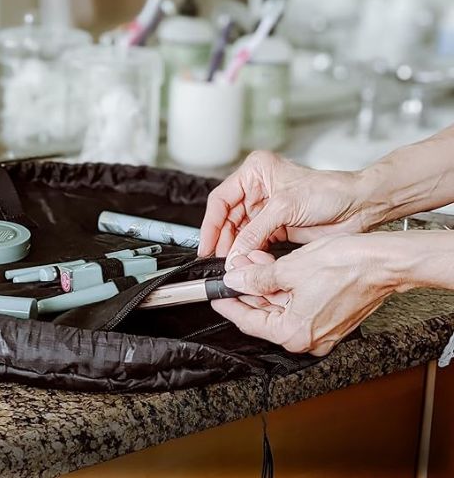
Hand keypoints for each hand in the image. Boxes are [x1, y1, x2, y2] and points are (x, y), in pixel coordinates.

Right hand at [199, 151, 378, 267]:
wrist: (359, 206)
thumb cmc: (329, 191)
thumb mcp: (285, 207)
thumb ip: (255, 231)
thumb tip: (234, 253)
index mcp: (255, 172)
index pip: (221, 200)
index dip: (211, 225)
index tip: (206, 246)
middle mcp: (257, 190)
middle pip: (228, 219)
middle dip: (223, 240)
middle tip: (218, 261)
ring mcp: (266, 211)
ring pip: (239, 233)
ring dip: (235, 250)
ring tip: (231, 265)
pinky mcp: (276, 228)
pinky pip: (254, 243)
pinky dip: (248, 254)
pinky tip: (245, 264)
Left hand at [211, 233, 406, 355]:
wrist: (383, 262)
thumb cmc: (347, 266)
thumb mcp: (288, 269)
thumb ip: (256, 278)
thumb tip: (235, 281)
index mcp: (295, 333)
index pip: (249, 322)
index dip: (228, 305)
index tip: (215, 295)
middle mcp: (308, 338)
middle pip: (264, 314)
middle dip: (247, 288)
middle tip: (234, 269)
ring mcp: (320, 329)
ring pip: (280, 305)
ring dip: (264, 283)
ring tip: (252, 260)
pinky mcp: (329, 317)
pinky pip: (296, 303)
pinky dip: (282, 286)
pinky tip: (272, 266)